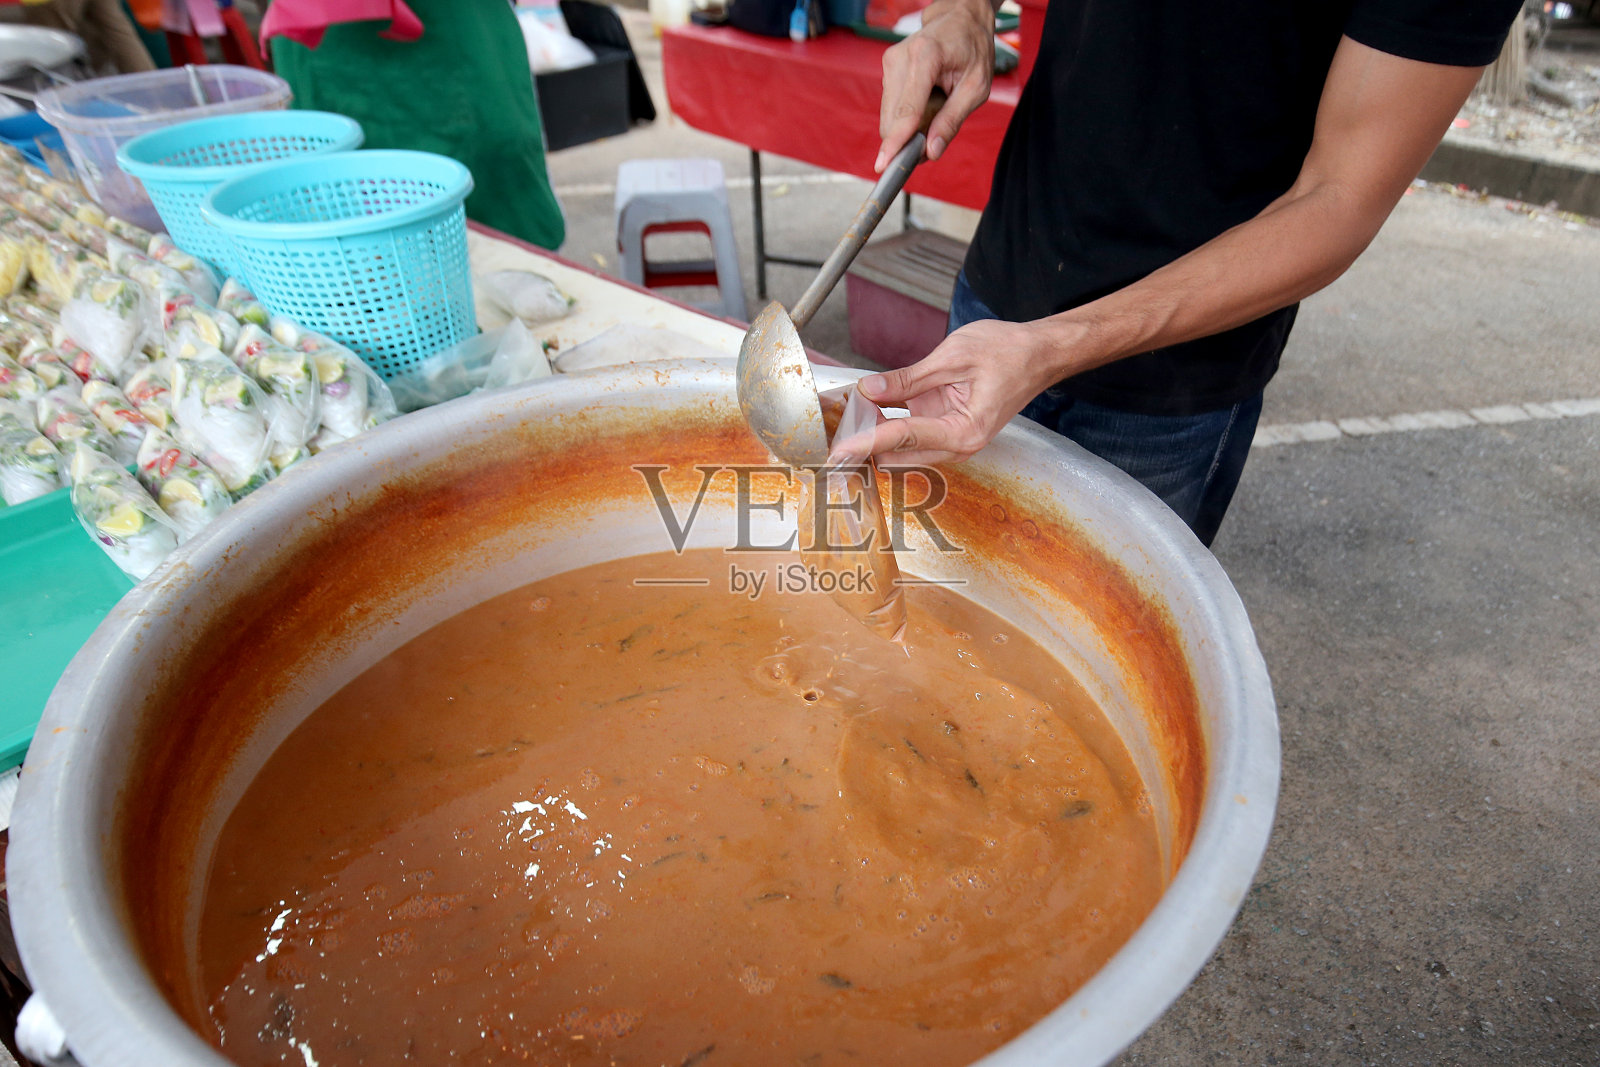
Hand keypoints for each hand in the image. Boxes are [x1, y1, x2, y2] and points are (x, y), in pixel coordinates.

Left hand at [852, 318, 1060, 465]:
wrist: (1039, 354)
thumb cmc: (1008, 352)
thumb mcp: (952, 357)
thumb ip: (907, 378)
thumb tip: (869, 390)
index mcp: (964, 431)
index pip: (904, 437)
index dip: (867, 440)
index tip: (839, 448)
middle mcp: (958, 444)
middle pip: (899, 454)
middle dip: (866, 444)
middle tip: (833, 430)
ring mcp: (952, 439)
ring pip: (903, 449)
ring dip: (875, 435)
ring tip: (846, 417)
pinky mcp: (947, 428)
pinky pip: (911, 434)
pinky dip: (889, 425)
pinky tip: (867, 410)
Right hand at [876, 0, 994, 171]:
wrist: (961, 19)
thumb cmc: (973, 49)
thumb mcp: (977, 88)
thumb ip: (952, 120)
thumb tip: (931, 152)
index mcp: (926, 57)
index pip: (906, 110)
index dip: (895, 141)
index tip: (883, 166)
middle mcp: (901, 58)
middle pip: (892, 118)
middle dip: (907, 139)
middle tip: (933, 141)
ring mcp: (891, 62)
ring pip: (889, 115)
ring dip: (908, 127)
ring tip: (936, 109)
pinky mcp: (888, 67)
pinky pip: (891, 106)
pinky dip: (906, 116)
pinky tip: (926, 102)